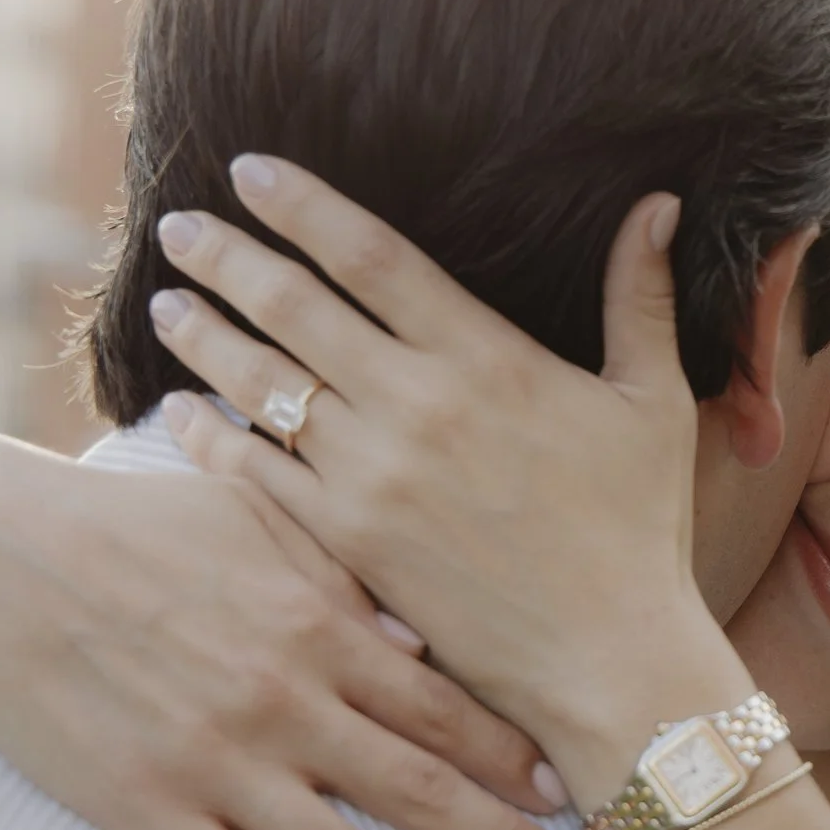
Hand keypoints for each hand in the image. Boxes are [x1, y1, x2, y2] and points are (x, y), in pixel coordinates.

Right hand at [0, 415, 590, 829]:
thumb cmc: (131, 525)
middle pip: (417, 788)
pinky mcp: (144, 806)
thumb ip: (342, 579)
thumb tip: (423, 640)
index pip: (440, 705)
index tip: (569, 799)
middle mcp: (283, 699)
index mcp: (317, 624)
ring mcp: (216, 760)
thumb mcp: (252, 523)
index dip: (511, 757)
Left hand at [146, 155, 752, 805]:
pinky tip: (184, 412)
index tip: (250, 171)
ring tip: (168, 304)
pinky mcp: (349, 544)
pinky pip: (257, 477)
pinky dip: (212, 437)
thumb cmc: (638, 530)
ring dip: (206, 337)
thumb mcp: (656, 402)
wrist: (609, 658)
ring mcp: (373, 477)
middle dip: (227, 258)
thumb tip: (661, 203)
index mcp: (486, 357)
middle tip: (180, 225)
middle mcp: (416, 406)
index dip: (302, 206)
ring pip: (263, 386)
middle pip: (294, 307)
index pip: (371, 256)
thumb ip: (643, 297)